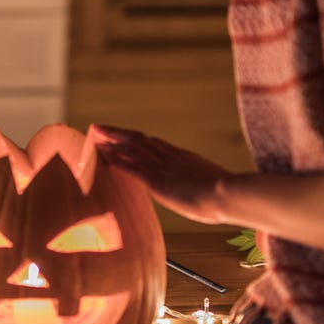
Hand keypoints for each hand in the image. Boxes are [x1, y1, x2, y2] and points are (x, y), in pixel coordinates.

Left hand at [88, 123, 228, 223]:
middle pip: (138, 139)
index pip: (156, 144)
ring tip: (94, 136)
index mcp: (185, 157)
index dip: (138, 139)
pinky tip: (102, 155)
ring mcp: (162, 168)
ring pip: (130, 148)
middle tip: (100, 127)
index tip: (126, 136)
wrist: (230, 195)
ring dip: (110, 141)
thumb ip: (208, 185)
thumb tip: (214, 194)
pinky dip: (115, 159)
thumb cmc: (230, 196)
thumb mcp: (217, 185)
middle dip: (117, 133)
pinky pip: (130, 166)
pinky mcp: (156, 180)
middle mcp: (170, 158)